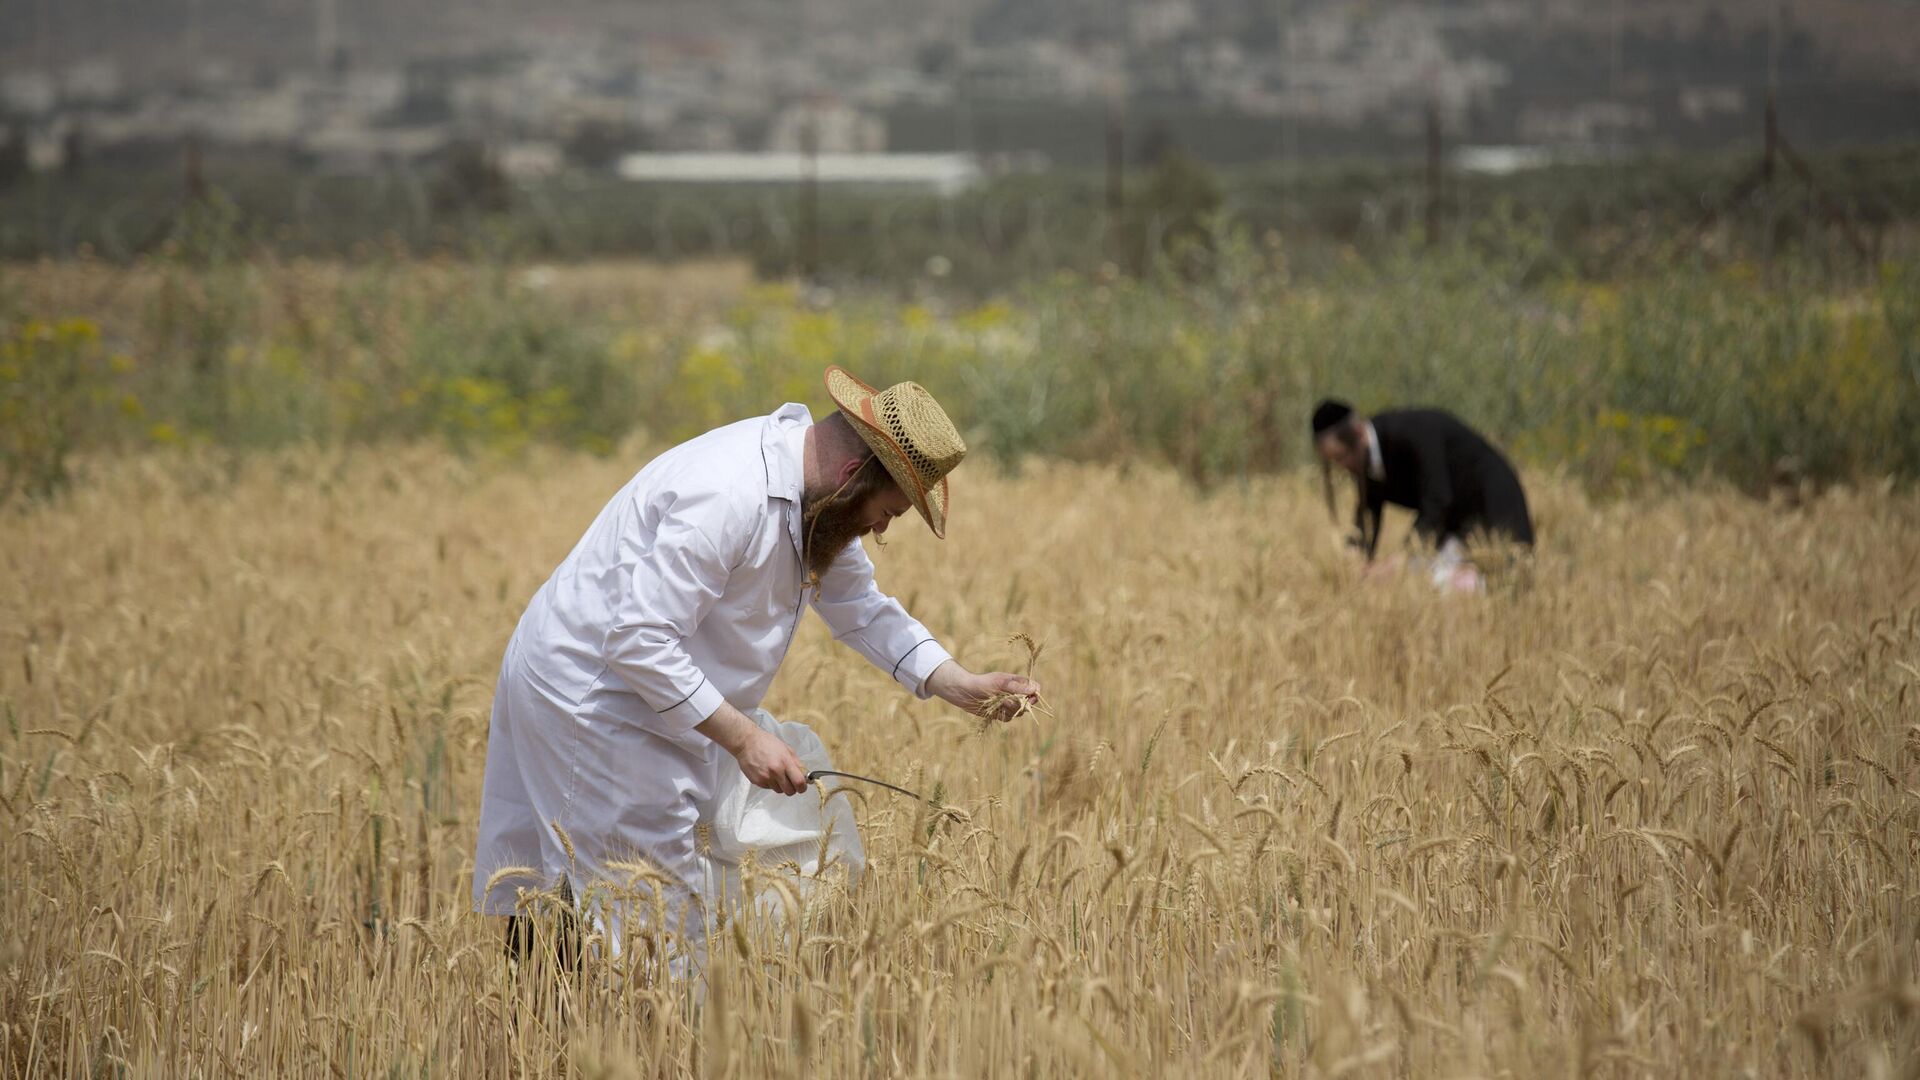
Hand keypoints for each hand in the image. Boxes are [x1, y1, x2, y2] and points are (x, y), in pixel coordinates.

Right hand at [696, 704, 809, 795]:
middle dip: (792, 788)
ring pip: (779, 791)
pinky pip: (769, 788)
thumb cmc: (767, 743)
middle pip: (790, 791)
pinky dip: (771, 784)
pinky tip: (767, 773)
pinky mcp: (757, 782)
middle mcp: (776, 772)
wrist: (747, 742)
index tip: (802, 786)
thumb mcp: (786, 749)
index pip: (799, 783)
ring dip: (780, 786)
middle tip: (790, 782)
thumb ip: (797, 763)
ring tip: (776, 774)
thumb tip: (805, 775)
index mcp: (785, 762)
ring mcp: (765, 778)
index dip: (803, 787)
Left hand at [927, 662, 1043, 722]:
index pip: (1035, 688)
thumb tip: (1034, 690)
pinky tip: (993, 709)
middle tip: (1006, 700)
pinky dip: (1002, 715)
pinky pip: (1008, 718)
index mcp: (1018, 682)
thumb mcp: (1001, 683)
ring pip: (1019, 712)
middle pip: (1028, 703)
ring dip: (1009, 709)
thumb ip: (1018, 688)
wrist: (965, 692)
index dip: (1035, 695)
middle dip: (1019, 704)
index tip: (1030, 699)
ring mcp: (1008, 704)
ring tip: (997, 703)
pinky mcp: (1001, 713)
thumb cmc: (983, 683)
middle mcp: (1015, 693)